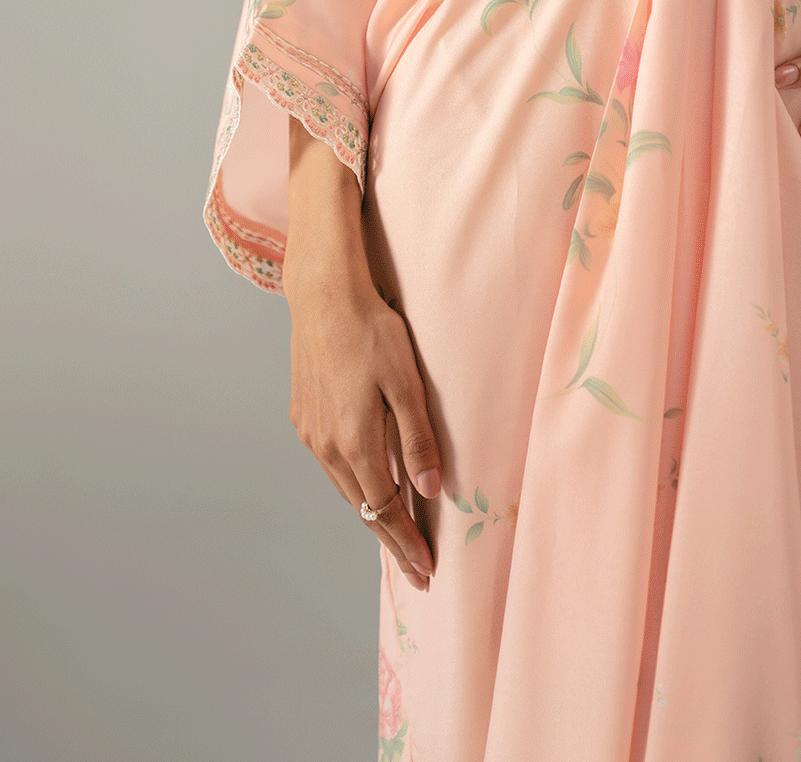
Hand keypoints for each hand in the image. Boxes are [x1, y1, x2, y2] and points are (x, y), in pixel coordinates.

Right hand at [283, 128, 441, 590]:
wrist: (324, 295)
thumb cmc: (371, 332)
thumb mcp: (407, 383)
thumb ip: (417, 439)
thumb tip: (430, 490)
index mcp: (355, 443)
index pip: (384, 511)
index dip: (405, 543)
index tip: (424, 571)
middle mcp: (327, 447)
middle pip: (362, 507)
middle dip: (390, 536)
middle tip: (415, 562)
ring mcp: (310, 433)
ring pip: (344, 487)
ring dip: (370, 509)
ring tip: (395, 528)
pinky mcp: (303, 416)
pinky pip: (332, 463)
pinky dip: (353, 480)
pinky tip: (367, 478)